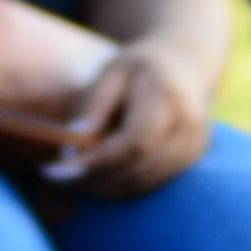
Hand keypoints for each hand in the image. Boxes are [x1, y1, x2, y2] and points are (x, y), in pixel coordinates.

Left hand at [47, 37, 207, 195]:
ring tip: (72, 178)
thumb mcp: (113, 73)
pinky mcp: (190, 161)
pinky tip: (95, 178)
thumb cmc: (141, 66)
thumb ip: (95, 106)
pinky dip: (120, 186)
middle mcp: (188, 127)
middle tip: (57, 177)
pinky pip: (150, 184)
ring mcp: (193, 148)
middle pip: (139, 169)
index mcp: (168, 98)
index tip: (59, 169)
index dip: (96, 161)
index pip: (133, 143)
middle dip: (95, 179)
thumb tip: (72, 148)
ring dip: (105, 188)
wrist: (186, 63)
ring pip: (144, 183)